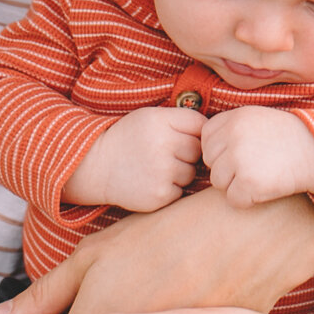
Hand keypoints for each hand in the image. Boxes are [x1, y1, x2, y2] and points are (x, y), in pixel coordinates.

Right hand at [62, 108, 204, 212]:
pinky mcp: (160, 195)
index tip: (179, 136)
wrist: (96, 167)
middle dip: (187, 154)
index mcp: (161, 121)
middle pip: (198, 151)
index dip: (193, 132)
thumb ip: (181, 120)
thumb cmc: (128, 139)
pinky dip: (170, 189)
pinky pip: (180, 191)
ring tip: (156, 168)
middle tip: (165, 154)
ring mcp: (162, 172)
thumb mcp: (150, 117)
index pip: (200, 125)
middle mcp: (163, 145)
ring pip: (191, 173)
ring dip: (180, 173)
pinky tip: (151, 182)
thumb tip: (216, 134)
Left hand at [199, 108, 313, 207]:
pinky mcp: (248, 183)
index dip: (222, 150)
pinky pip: (234, 199)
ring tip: (262, 174)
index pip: (206, 139)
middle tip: (256, 164)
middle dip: (228, 168)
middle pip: (211, 162)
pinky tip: (267, 187)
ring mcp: (239, 159)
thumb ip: (229, 128)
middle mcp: (233, 136)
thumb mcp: (256, 119)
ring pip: (218, 183)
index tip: (244, 151)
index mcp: (233, 118)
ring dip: (237, 185)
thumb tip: (197, 149)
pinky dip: (249, 199)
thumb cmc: (287, 138)